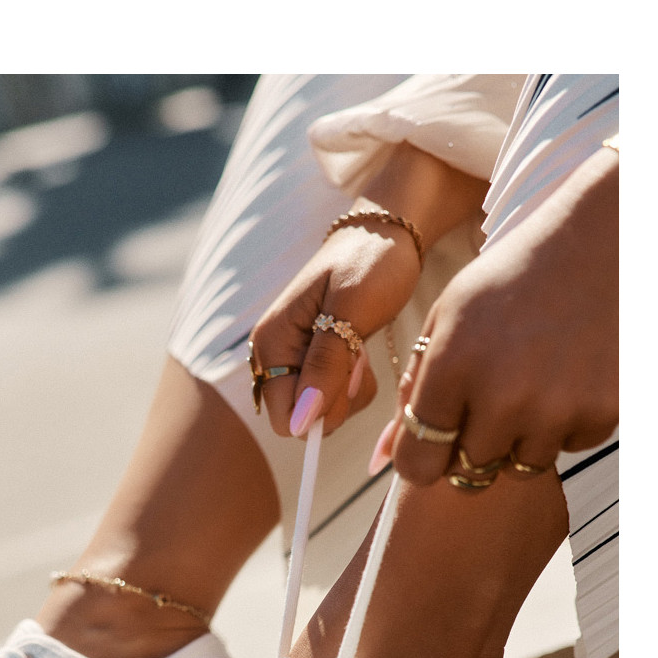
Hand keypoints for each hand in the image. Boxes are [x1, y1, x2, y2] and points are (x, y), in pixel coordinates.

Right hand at [249, 142, 489, 440]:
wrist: (387, 235)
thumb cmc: (372, 262)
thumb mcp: (353, 311)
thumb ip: (325, 367)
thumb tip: (300, 422)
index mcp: (271, 344)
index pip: (285, 418)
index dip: (322, 409)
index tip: (351, 370)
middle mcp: (272, 357)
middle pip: (303, 419)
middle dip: (338, 399)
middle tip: (359, 356)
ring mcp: (291, 361)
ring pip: (320, 412)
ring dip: (350, 390)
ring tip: (361, 348)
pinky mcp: (310, 362)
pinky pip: (331, 398)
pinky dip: (353, 384)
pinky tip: (359, 351)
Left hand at [371, 148, 618, 483]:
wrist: (605, 239)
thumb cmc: (514, 279)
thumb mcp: (450, 316)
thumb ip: (415, 388)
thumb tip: (382, 459)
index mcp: (452, 365)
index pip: (417, 464)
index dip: (422, 458)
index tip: (435, 442)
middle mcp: (503, 395)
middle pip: (471, 472)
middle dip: (474, 445)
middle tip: (493, 397)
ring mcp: (558, 407)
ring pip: (522, 463)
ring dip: (524, 435)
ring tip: (536, 378)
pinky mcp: (604, 410)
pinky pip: (571, 445)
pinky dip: (570, 421)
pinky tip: (573, 371)